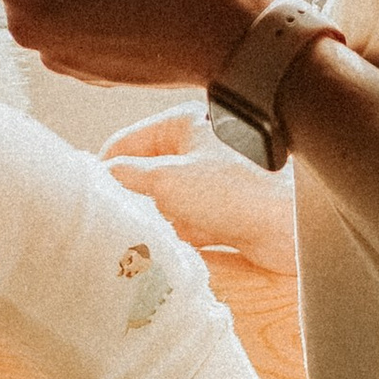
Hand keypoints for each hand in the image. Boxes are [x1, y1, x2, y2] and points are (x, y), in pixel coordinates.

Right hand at [104, 107, 298, 271]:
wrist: (292, 227)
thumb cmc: (238, 190)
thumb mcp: (168, 179)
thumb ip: (126, 176)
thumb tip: (96, 176)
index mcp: (183, 125)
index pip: (126, 143)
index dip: (104, 168)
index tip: (86, 196)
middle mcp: (197, 150)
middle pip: (145, 176)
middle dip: (127, 200)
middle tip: (105, 222)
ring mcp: (210, 185)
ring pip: (164, 204)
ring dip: (149, 222)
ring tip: (127, 242)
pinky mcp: (223, 216)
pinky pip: (185, 226)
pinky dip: (170, 238)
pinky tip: (157, 253)